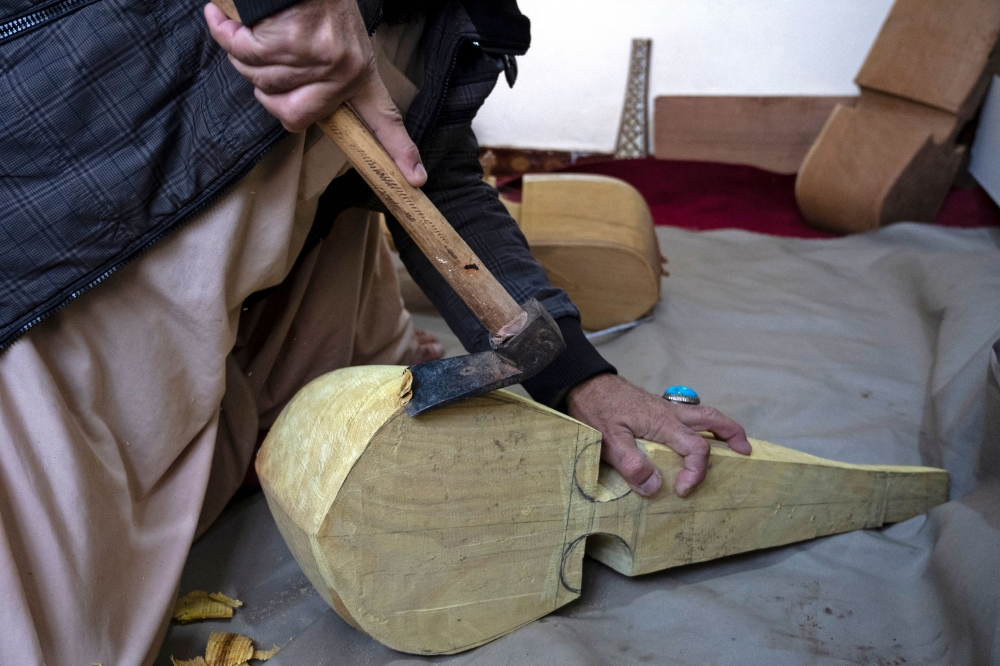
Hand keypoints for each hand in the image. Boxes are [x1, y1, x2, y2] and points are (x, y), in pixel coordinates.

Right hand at [204, 0, 426, 186]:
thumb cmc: (317, 2)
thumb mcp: (338, 41)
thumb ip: (324, 80)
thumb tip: (292, 112)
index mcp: (361, 74)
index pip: (385, 119)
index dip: (400, 150)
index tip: (417, 179)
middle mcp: (343, 71)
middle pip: (291, 115)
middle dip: (268, 96)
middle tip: (266, 63)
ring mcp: (316, 58)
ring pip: (262, 83)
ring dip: (247, 58)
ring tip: (257, 29)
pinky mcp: (288, 41)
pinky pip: (243, 54)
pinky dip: (226, 35)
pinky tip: (221, 19)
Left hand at [566, 373, 750, 496]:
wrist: (584, 383)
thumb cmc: (595, 409)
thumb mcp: (608, 440)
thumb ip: (632, 464)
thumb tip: (656, 487)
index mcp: (662, 422)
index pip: (696, 448)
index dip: (696, 472)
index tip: (684, 489)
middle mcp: (670, 413)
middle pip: (712, 419)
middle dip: (732, 435)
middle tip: (745, 452)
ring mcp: (664, 407)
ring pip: (703, 413)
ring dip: (722, 426)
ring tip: (733, 442)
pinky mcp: (655, 406)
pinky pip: (688, 413)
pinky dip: (703, 423)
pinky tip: (697, 433)